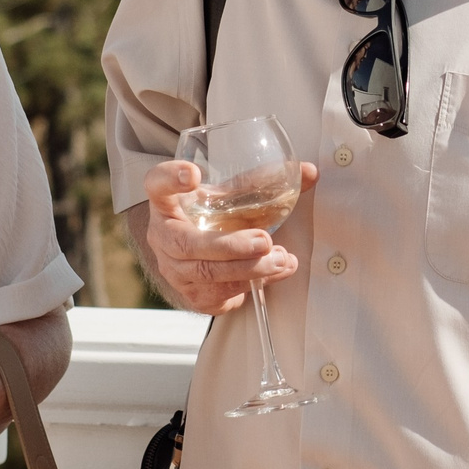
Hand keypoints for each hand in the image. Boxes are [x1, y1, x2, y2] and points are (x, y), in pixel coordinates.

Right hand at [137, 158, 312, 314]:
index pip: (157, 184)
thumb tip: (311, 172)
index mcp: (168, 201)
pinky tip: (275, 273)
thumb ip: (265, 183)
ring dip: (248, 269)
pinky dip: (250, 285)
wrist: (199, 257)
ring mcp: (173, 269)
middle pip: (186, 243)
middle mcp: (163, 236)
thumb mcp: (229, 196)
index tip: (194, 175)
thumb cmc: (213, 219)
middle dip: (229, 246)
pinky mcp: (191, 295)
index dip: (171, 179)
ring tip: (281, 259)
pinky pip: (219, 295)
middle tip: (264, 240)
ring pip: (206, 274)